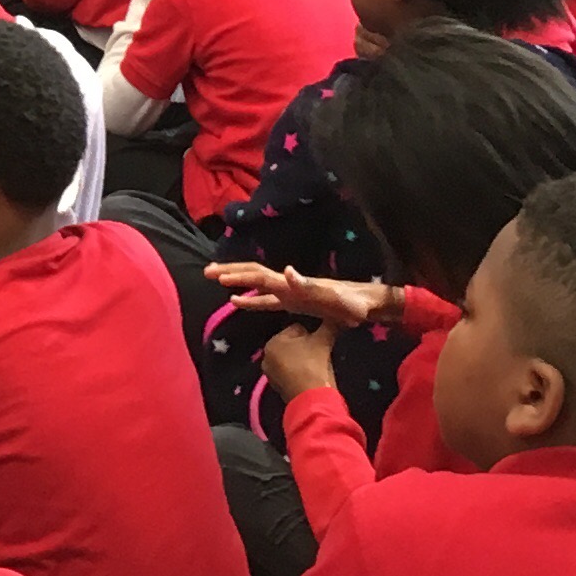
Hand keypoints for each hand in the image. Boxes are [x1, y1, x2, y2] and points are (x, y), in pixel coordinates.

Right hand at [205, 262, 399, 327]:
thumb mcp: (337, 298)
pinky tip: (236, 302)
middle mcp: (289, 285)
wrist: (367, 303)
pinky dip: (249, 300)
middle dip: (231, 271)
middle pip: (254, 274)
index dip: (242, 277)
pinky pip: (265, 300)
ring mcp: (290, 293)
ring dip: (236, 280)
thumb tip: (287, 272)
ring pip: (256, 283)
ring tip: (213, 278)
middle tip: (207, 272)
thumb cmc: (355, 303)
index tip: (221, 276)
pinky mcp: (294, 303)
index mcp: (295, 286)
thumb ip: (313, 286)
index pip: (262, 279)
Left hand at [260, 319, 339, 397]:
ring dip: (304, 359)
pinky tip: (313, 375)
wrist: (313, 399)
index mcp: (272, 342)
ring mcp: (272, 375)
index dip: (312, 332)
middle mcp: (267, 357)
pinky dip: (301, 372)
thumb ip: (329, 325)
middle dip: (306, 346)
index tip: (322, 340)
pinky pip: (292, 373)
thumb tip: (337, 315)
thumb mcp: (323, 341)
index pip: (296, 328)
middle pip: (293, 344)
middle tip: (321, 352)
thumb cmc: (314, 365)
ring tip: (319, 364)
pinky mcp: (279, 388)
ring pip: (292, 359)